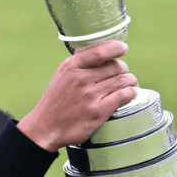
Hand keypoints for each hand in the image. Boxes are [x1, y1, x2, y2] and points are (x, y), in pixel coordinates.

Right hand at [17, 41, 138, 151]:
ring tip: (131, 84)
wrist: (46, 128)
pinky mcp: (98, 111)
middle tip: (124, 74)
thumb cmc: (57, 101)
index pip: (99, 52)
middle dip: (124, 69)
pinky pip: (123, 95)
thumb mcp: (63, 75)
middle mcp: (81, 79)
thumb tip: (106, 51)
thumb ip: (81, 63)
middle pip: (115, 66)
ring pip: (122, 80)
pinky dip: (131, 93)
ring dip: (131, 81)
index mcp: (71, 67)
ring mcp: (90, 95)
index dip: (115, 48)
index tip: (123, 48)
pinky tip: (131, 94)